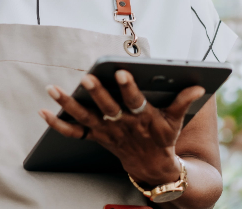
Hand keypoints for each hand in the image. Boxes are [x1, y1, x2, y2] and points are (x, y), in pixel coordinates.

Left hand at [39, 70, 205, 185]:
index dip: (129, 88)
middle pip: (107, 108)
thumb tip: (198, 86)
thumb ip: (183, 101)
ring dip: (67, 104)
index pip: (135, 101)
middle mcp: (122, 125)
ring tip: (52, 88)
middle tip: (86, 77)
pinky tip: (43, 111)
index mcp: (142, 118)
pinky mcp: (95, 137)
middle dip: (97, 93)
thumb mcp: (175, 121)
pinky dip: (57, 124)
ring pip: (85, 117)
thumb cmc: (163, 137)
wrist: (153, 168)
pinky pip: (73, 133)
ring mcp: (106, 132)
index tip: (123, 73)